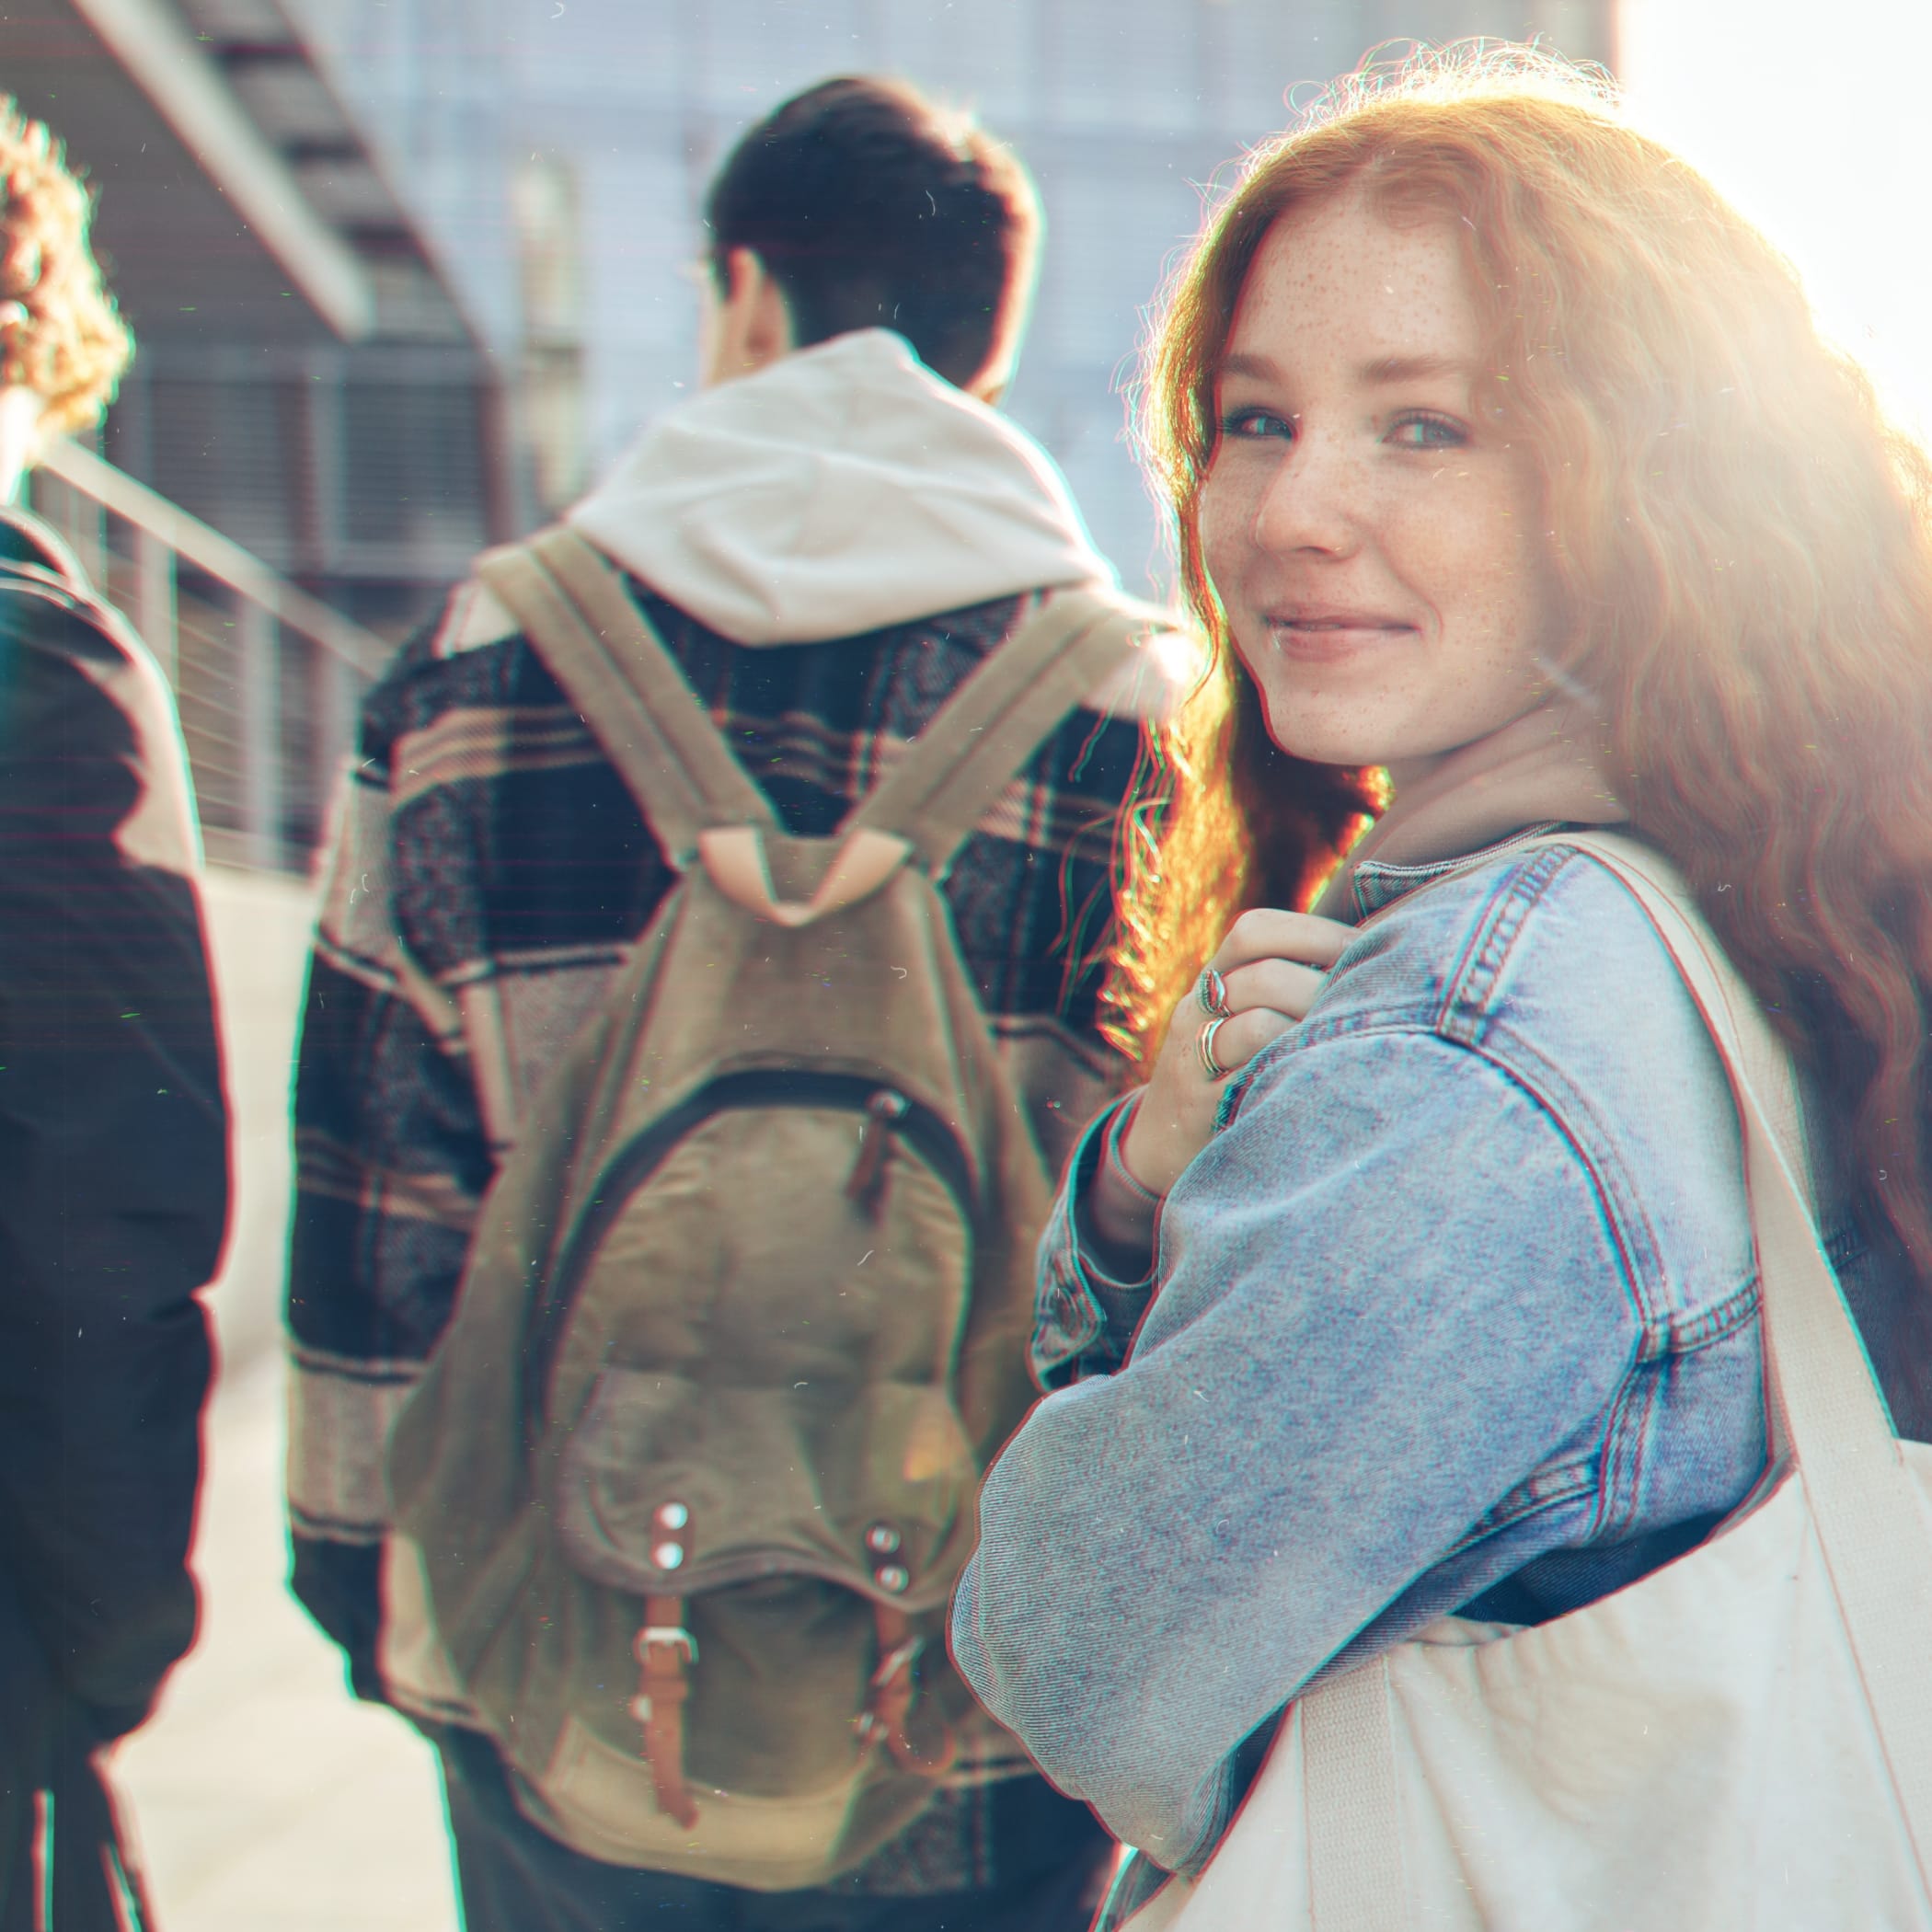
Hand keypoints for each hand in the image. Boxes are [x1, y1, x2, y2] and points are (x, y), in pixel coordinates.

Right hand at [1120, 908, 1351, 1198]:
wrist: (1160, 1139)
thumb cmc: (1224, 1069)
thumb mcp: (1236, 1017)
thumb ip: (1285, 984)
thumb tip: (1373, 948)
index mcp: (1210, 982)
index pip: (1253, 932)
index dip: (1313, 933)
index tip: (1362, 949)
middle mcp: (1195, 1013)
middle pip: (1263, 977)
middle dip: (1323, 988)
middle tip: (1364, 1005)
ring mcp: (1194, 1061)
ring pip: (1258, 1027)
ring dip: (1311, 1032)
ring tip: (1347, 1043)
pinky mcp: (1201, 1109)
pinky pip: (1251, 1084)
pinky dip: (1291, 1075)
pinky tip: (1320, 1079)